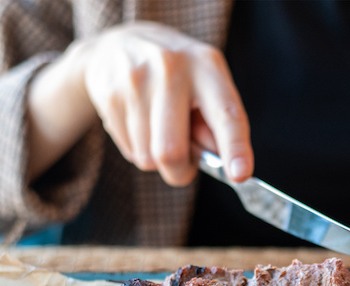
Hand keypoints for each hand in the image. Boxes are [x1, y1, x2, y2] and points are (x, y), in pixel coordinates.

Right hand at [28, 22, 252, 185]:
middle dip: (180, 172)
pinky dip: (138, 148)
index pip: (226, 114)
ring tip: (159, 128)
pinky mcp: (109, 93)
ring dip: (157, 158)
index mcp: (207, 66)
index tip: (240, 175)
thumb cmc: (177, 78)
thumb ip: (218, 128)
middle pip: (172, 151)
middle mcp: (171, 68)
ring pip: (148, 157)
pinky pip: (129, 150)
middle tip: (184, 166)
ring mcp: (135, 79)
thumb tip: (223, 165)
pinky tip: (139, 122)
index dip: (235, 148)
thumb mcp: (207, 89)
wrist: (118, 45)